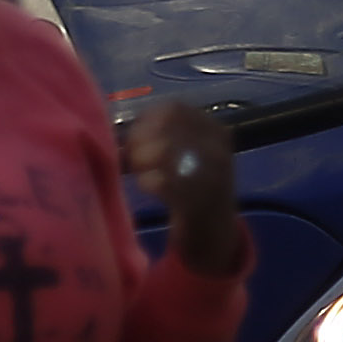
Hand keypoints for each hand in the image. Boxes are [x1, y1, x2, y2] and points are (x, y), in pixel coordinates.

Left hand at [129, 102, 251, 283]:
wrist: (215, 232)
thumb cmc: (194, 188)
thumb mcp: (190, 154)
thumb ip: (164, 137)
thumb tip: (124, 130)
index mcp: (214, 130)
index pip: (174, 108)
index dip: (146, 119)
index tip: (132, 136)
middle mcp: (217, 147)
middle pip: (167, 128)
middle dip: (141, 141)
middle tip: (131, 158)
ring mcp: (213, 174)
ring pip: (165, 151)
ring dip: (142, 160)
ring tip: (140, 173)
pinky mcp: (201, 201)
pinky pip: (165, 182)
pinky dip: (149, 182)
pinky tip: (147, 186)